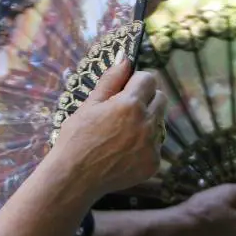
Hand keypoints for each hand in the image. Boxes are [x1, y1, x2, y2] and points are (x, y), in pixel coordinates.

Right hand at [53, 57, 166, 198]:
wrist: (75, 178)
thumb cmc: (76, 138)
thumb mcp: (89, 105)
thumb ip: (111, 80)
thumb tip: (125, 58)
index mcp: (130, 104)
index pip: (149, 79)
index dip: (137, 81)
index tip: (126, 88)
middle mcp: (146, 123)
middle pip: (161, 98)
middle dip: (146, 98)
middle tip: (124, 110)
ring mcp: (152, 145)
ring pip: (158, 122)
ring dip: (145, 122)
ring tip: (120, 133)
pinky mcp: (153, 163)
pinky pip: (155, 145)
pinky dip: (143, 145)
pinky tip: (122, 151)